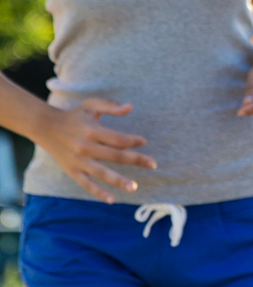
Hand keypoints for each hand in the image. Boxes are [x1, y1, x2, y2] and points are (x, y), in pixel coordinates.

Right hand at [36, 99, 155, 203]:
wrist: (46, 127)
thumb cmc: (74, 116)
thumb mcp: (91, 105)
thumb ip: (111, 106)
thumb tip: (130, 107)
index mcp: (92, 131)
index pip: (117, 139)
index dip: (133, 141)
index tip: (144, 142)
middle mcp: (85, 147)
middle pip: (115, 156)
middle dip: (136, 160)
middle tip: (153, 164)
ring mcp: (79, 161)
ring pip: (102, 173)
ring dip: (119, 181)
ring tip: (134, 187)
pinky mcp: (73, 171)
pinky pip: (87, 184)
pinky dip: (98, 192)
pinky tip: (112, 199)